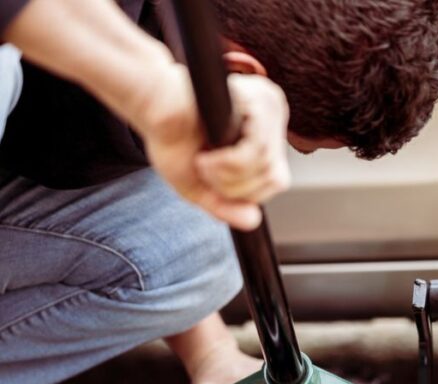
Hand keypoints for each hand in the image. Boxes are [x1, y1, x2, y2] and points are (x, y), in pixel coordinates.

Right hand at [136, 65, 289, 229]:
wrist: (151, 106)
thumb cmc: (172, 139)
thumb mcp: (200, 187)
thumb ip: (227, 206)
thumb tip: (254, 220)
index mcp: (265, 137)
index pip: (276, 181)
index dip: (242, 192)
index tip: (211, 176)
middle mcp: (272, 119)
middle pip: (275, 179)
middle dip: (233, 188)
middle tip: (204, 168)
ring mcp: (268, 106)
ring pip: (265, 167)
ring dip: (225, 176)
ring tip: (203, 160)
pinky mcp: (256, 100)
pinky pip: (255, 152)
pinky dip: (226, 165)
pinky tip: (205, 156)